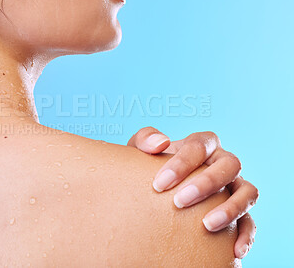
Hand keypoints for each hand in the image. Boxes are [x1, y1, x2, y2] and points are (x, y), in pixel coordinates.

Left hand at [127, 126, 258, 258]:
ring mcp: (234, 186)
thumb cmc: (150, 169)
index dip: (181, 163)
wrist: (157, 190)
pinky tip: (234, 250)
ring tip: (206, 225)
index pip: (199, 146)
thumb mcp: (140, 151)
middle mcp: (222, 162)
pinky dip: (246, 235)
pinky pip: (251, 221)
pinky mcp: (239, 210)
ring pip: (247, 192)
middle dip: (206, 183)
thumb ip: (145, 139)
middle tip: (179, 202)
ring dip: (230, 208)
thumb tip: (160, 143)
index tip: (159, 184)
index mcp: (201, 145)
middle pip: (230, 164)